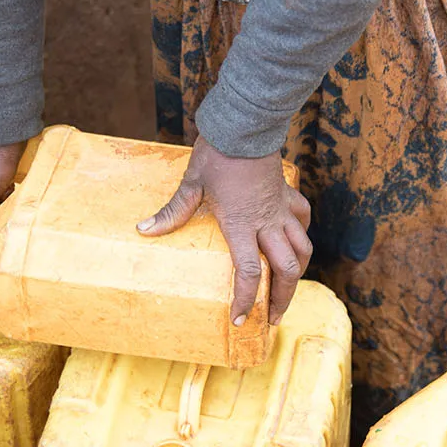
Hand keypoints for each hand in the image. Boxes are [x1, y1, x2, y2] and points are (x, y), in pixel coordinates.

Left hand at [138, 138, 312, 325]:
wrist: (245, 126)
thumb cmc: (217, 154)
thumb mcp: (191, 184)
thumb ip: (173, 212)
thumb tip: (144, 230)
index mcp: (241, 225)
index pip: (249, 272)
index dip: (246, 300)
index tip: (240, 320)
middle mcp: (266, 222)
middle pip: (286, 270)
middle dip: (282, 298)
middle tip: (272, 317)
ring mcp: (281, 209)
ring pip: (302, 249)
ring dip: (297, 273)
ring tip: (287, 287)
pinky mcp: (288, 195)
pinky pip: (302, 220)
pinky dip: (301, 235)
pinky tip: (295, 241)